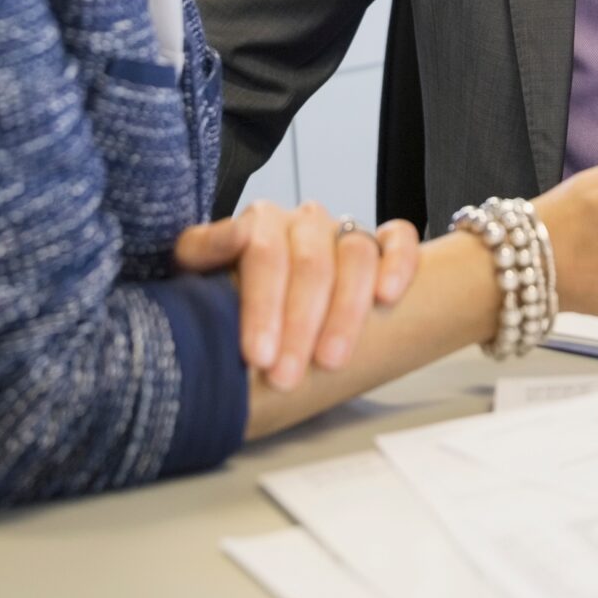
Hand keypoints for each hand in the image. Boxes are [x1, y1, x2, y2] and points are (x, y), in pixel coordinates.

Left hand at [173, 202, 420, 388]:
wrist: (262, 291)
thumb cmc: (230, 286)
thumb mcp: (198, 268)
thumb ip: (203, 250)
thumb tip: (226, 238)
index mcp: (262, 221)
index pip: (264, 253)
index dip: (262, 306)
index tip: (258, 356)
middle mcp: (305, 222)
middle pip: (311, 263)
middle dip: (299, 324)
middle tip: (287, 376)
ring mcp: (344, 230)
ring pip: (356, 255)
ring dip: (346, 311)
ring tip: (332, 360)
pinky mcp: (380, 242)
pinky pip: (398, 239)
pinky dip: (398, 263)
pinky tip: (389, 296)